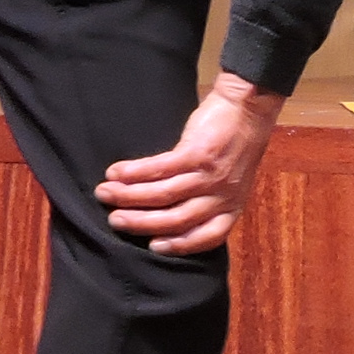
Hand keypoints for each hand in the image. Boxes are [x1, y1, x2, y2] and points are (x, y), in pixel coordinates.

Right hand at [98, 74, 284, 255]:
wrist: (249, 107)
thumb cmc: (236, 145)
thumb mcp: (233, 181)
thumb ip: (210, 201)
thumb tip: (170, 219)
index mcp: (233, 205)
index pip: (209, 236)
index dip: (180, 246)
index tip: (152, 246)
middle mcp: (222, 194)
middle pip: (176, 219)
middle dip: (139, 223)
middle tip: (114, 220)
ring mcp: (210, 175)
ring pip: (162, 195)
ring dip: (127, 196)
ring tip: (104, 193)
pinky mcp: (197, 154)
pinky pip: (158, 169)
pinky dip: (133, 173)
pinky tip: (115, 172)